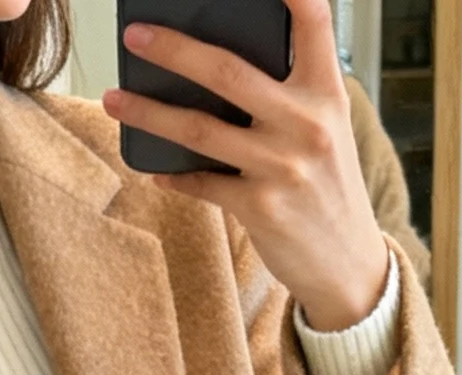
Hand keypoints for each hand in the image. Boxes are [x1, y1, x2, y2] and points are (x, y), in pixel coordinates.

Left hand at [105, 0, 389, 332]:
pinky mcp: (260, 208)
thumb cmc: (326, 183)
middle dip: (174, 50)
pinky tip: (154, 167)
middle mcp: (306, 123)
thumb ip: (289, 92)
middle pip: (228, 72)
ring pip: (199, 129)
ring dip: (149, 112)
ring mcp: (282, 167)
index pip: (313, 20)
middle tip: (135, 36)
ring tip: (114, 99)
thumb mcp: (325, 127)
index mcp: (326, 91)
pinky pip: (202, 182)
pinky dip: (174, 174)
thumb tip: (215, 64)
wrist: (347, 263)